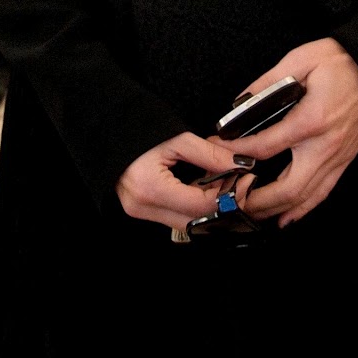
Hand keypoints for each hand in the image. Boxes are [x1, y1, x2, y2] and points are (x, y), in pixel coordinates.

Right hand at [116, 131, 255, 231]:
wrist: (109, 135)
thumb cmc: (139, 133)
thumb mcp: (177, 138)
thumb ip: (211, 154)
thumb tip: (241, 165)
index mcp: (151, 188)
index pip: (201, 205)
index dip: (230, 195)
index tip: (247, 180)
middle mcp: (145, 208)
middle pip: (198, 221)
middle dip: (226, 206)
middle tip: (243, 186)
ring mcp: (143, 214)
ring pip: (190, 224)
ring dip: (213, 209)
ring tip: (227, 186)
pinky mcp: (146, 214)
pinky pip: (179, 219)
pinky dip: (198, 208)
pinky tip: (209, 191)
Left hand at [219, 39, 357, 227]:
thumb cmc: (342, 63)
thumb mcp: (301, 59)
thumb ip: (269, 82)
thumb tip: (242, 101)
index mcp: (311, 120)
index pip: (265, 146)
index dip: (236, 151)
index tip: (216, 151)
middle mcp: (325, 146)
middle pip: (287, 187)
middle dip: (256, 199)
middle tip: (230, 199)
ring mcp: (337, 158)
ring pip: (304, 197)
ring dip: (276, 210)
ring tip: (250, 213)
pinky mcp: (345, 161)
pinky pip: (322, 193)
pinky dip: (302, 209)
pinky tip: (285, 217)